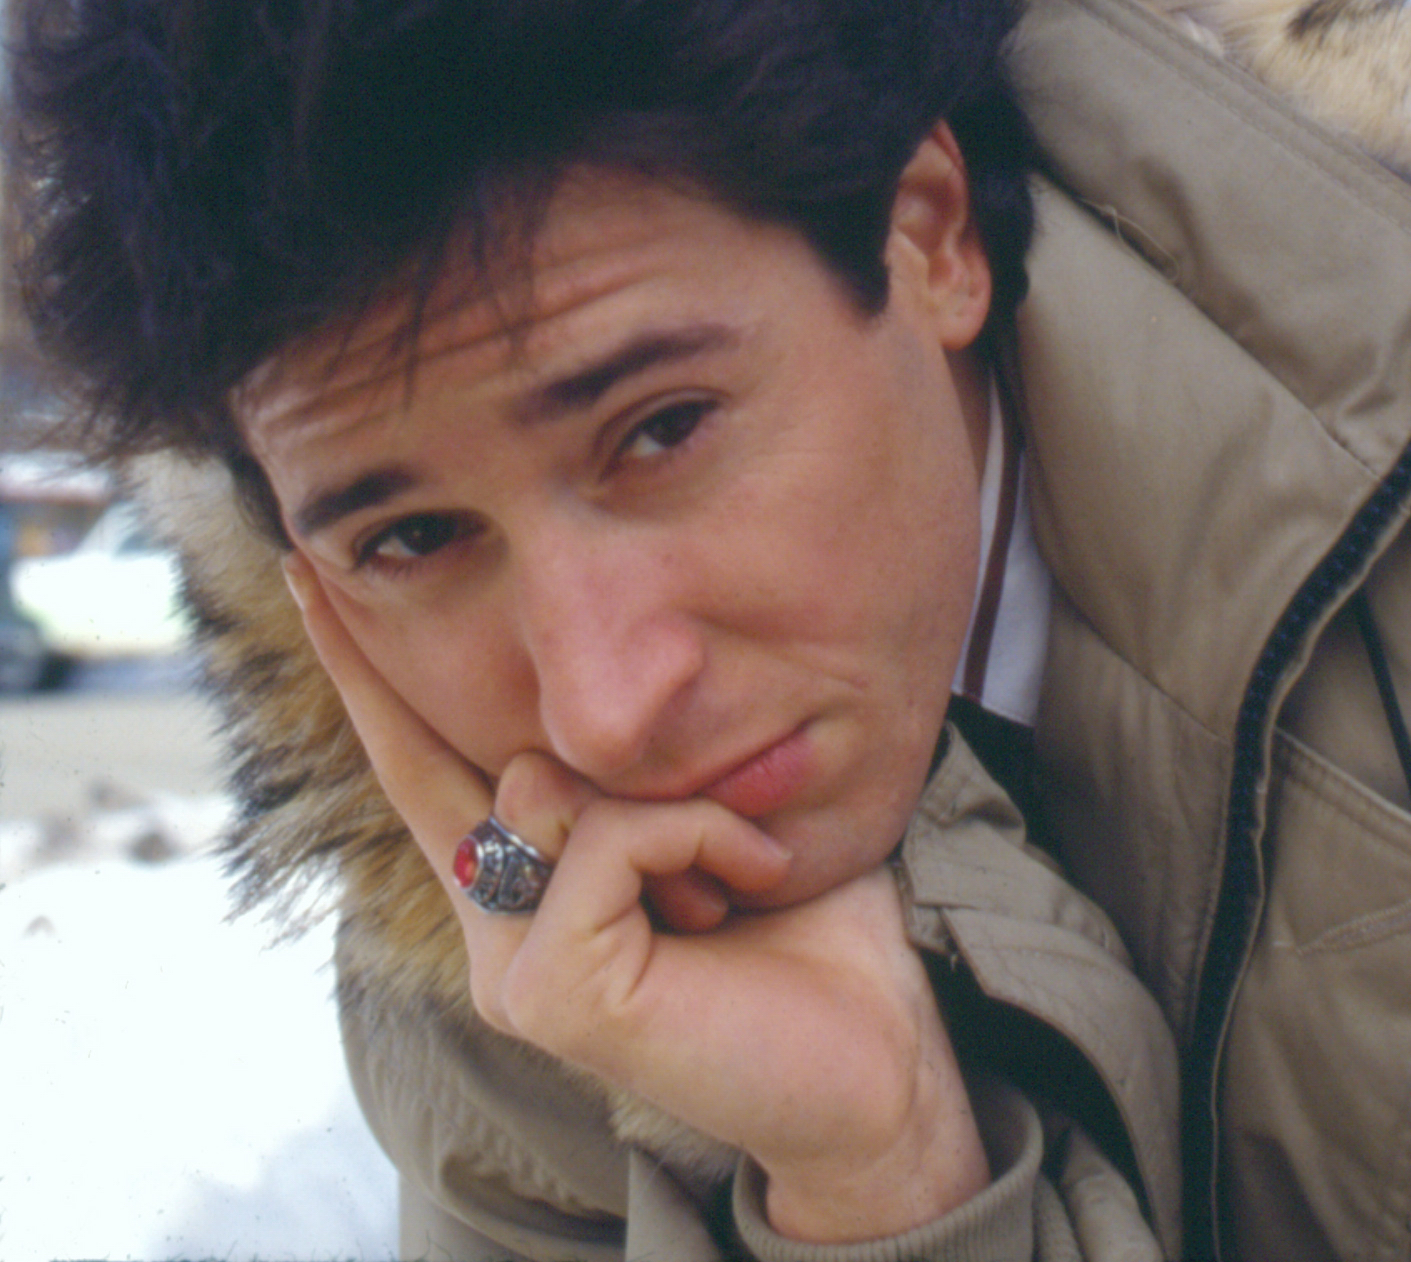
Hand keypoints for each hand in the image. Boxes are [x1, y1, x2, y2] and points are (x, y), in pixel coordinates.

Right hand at [285, 554, 990, 1240]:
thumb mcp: (710, 802)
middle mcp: (495, 925)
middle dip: (408, 671)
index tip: (305, 577)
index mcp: (524, 880)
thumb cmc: (812, 924)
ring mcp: (513, 965)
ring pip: (548, 783)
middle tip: (328, 579)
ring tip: (738, 856)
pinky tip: (746, 880)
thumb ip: (634, 755)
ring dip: (671, 792)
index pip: (420, 761)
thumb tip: (604, 665)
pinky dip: (696, 835)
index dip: (361, 673)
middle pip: (437, 755)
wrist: (879, 1059)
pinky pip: (610, 838)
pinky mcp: (552, 990)